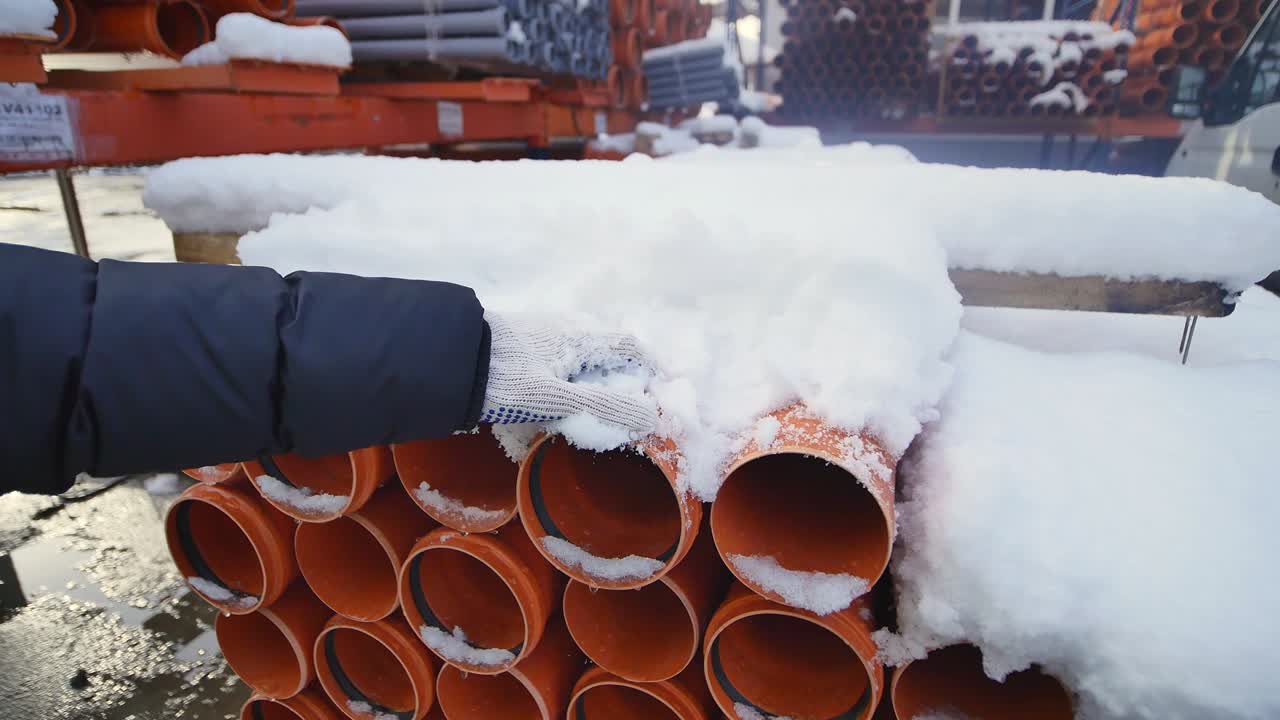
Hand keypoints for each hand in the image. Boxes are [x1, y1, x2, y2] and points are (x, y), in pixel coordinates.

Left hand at [480, 313, 657, 432]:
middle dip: (624, 374)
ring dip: (595, 376)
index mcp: (579, 336)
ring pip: (580, 352)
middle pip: (606, 348)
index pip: (629, 347)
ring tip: (596, 405)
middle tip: (631, 403)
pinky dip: (570, 376)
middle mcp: (564, 328)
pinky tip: (558, 396)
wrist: (446, 359)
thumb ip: (605, 408)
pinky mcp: (519, 342)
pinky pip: (558, 357)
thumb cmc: (504, 379)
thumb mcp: (557, 400)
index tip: (662, 391)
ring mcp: (539, 332)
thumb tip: (651, 417)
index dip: (651, 368)